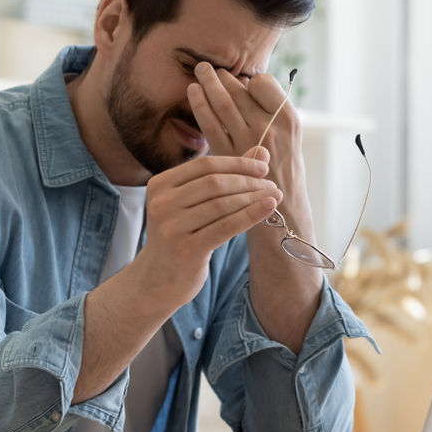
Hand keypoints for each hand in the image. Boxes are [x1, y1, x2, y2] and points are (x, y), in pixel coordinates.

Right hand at [129, 151, 282, 308]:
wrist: (157, 280)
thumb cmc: (180, 236)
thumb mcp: (193, 204)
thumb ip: (222, 176)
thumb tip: (260, 152)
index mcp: (160, 184)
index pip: (205, 165)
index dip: (237, 163)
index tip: (263, 167)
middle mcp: (162, 203)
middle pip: (215, 183)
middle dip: (248, 181)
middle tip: (271, 184)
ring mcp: (172, 227)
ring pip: (222, 204)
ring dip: (253, 198)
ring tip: (274, 197)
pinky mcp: (186, 249)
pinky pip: (226, 226)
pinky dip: (251, 215)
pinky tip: (268, 208)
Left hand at [187, 63, 301, 168]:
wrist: (283, 210)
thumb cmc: (286, 171)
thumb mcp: (292, 138)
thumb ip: (272, 113)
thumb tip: (246, 85)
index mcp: (289, 119)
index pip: (263, 83)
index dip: (250, 80)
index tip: (242, 81)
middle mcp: (269, 127)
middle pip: (239, 91)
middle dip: (221, 76)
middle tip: (208, 67)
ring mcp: (248, 141)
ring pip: (222, 103)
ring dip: (208, 84)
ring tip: (199, 71)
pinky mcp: (228, 156)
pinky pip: (210, 124)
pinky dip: (199, 105)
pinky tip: (193, 93)